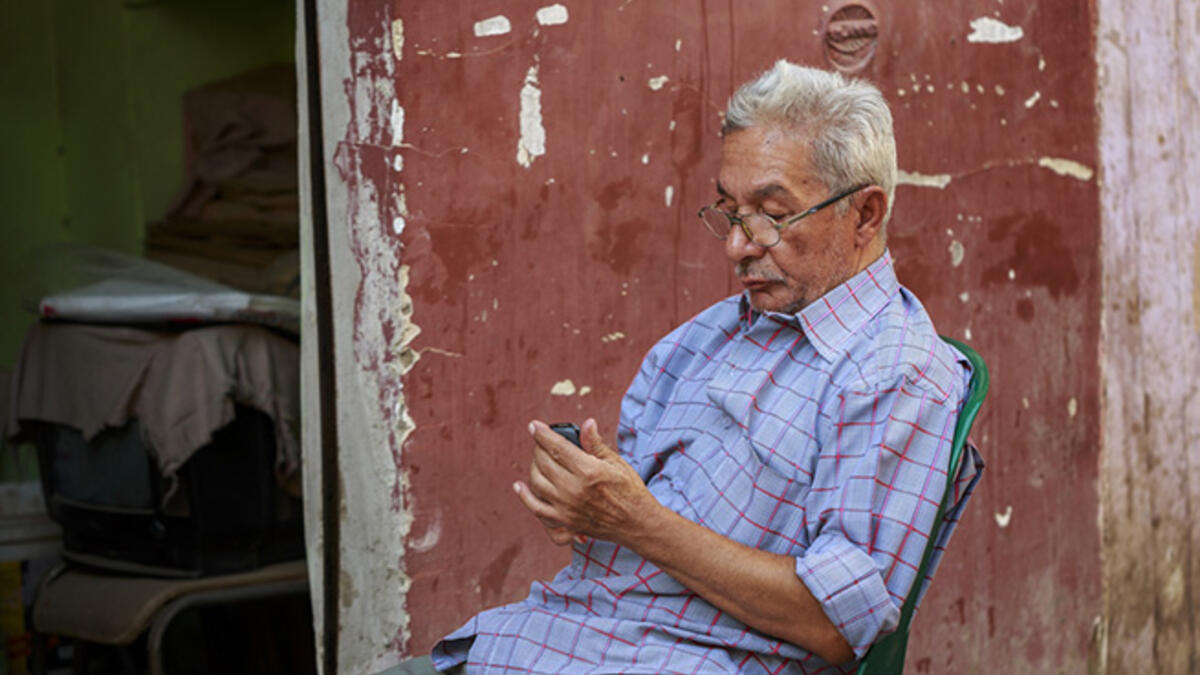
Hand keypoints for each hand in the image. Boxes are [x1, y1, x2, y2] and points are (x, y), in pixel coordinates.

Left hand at [513, 418, 657, 547]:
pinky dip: (526, 497)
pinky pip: (537, 509)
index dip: (542, 434)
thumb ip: (595, 444)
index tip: (533, 425)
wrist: (636, 524)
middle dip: (538, 448)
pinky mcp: (565, 522)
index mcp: (588, 471)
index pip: (557, 448)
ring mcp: (567, 508)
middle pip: (543, 463)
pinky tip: (519, 487)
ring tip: (539, 460)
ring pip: (536, 483)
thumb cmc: (629, 490)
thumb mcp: (616, 463)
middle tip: (542, 442)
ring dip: (533, 468)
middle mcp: (574, 490)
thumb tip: (587, 423)